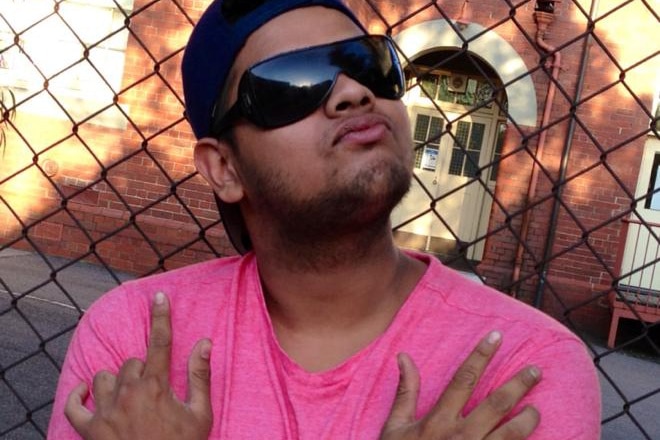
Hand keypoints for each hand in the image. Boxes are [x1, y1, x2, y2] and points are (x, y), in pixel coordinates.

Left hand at [65, 292, 212, 439]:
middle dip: (142, 369)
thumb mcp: (200, 414)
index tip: (159, 296)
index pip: (159, 342)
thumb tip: (205, 342)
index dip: (161, 316)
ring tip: (127, 395)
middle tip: (153, 389)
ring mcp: (106, 412)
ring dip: (116, 381)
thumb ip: (200, 375)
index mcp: (156, 386)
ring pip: (104, 378)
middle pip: (130, 362)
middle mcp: (128, 393)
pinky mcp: (89, 431)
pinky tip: (86, 391)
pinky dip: (79, 395)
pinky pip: (74, 404)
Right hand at [381, 331, 540, 438]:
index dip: (481, 355)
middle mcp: (460, 436)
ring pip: (512, 433)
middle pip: (497, 403)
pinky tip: (534, 439)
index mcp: (438, 420)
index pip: (465, 379)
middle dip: (519, 383)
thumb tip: (404, 356)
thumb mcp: (395, 427)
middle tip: (536, 370)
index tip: (496, 336)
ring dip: (528, 418)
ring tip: (536, 409)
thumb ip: (406, 392)